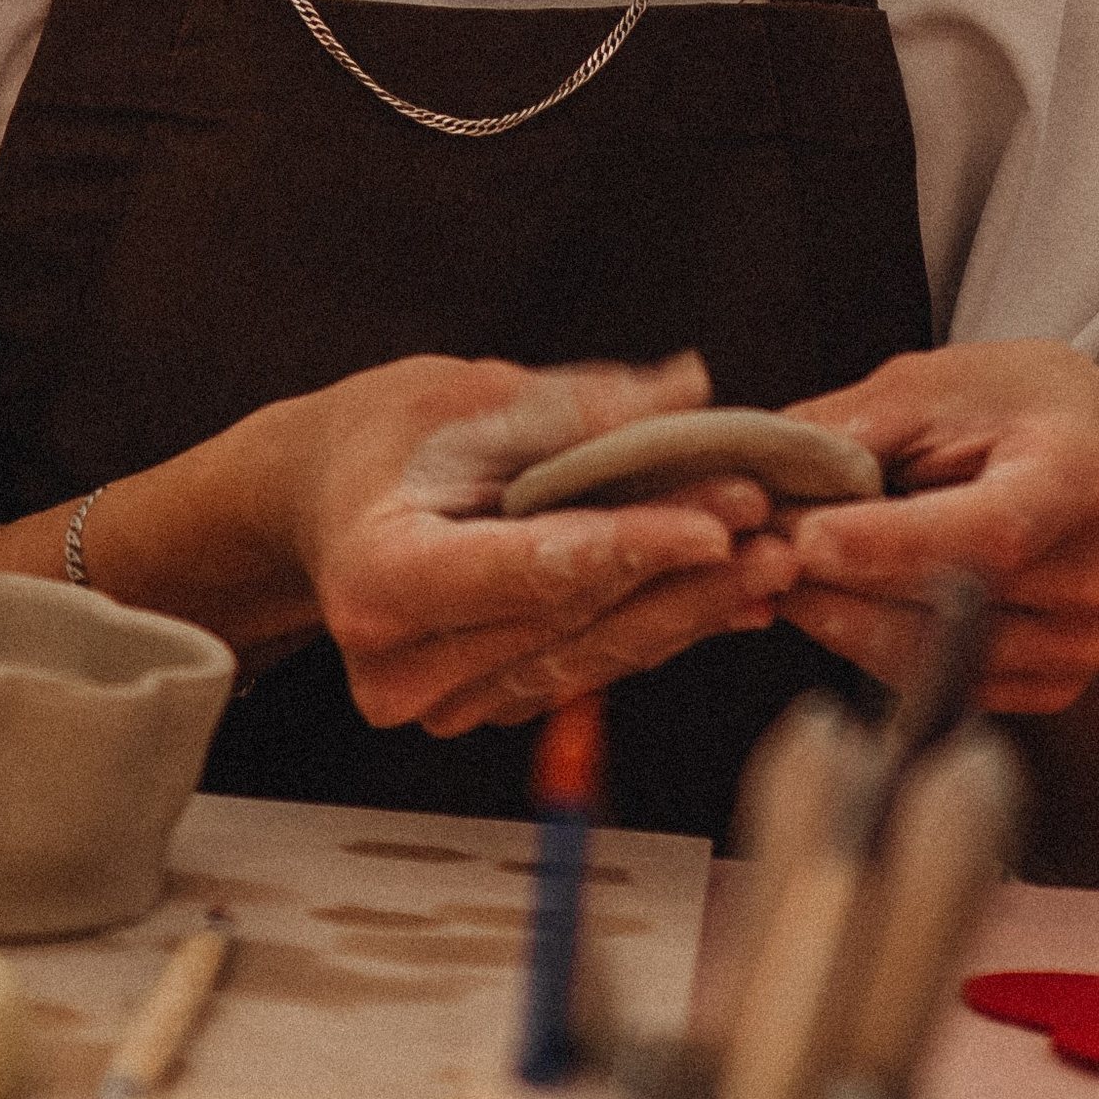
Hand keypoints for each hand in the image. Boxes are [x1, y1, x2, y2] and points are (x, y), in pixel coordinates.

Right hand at [289, 349, 796, 736]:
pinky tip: (724, 592)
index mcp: (379, 576)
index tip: (714, 526)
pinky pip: (584, 668)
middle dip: (679, 573)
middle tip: (769, 530)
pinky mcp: (482, 705)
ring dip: (687, 609)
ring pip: (589, 658)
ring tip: (769, 559)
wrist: (329, 500)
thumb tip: (689, 392)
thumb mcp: (468, 393)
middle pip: (569, 623)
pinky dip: (655, 625)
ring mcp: (439, 698)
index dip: (628, 550)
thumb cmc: (387, 438)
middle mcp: (400, 664)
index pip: (525, 570)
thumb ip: (577, 405)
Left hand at [778, 343, 1098, 714]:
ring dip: (844, 624)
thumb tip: (760, 479)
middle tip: (760, 556)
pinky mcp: (1061, 684)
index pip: (989, 532)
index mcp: (1083, 477)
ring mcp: (1090, 642)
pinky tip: (839, 607)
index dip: (891, 545)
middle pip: (953, 607)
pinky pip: (948, 689)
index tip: (806, 541)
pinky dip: (878, 652)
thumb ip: (850, 431)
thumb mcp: (933, 386)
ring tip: (789, 577)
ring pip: (937, 661)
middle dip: (838, 585)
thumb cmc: (1013, 407)